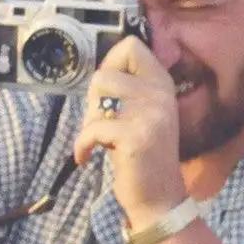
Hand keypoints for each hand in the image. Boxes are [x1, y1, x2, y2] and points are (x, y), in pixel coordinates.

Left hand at [73, 34, 187, 220]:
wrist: (158, 198)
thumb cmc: (140, 156)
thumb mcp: (141, 115)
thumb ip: (126, 91)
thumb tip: (98, 70)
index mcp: (162, 84)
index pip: (131, 46)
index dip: (108, 64)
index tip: (105, 91)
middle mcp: (160, 94)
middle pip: (104, 74)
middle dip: (92, 101)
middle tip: (101, 124)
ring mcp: (151, 114)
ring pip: (97, 99)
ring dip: (89, 123)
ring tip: (99, 141)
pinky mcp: (137, 136)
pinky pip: (92, 129)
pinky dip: (82, 145)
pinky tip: (86, 157)